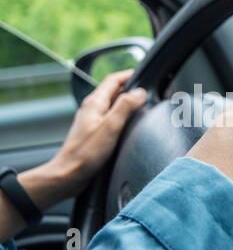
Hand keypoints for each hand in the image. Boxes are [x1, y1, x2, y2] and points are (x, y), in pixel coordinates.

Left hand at [48, 70, 147, 197]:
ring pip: (112, 104)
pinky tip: (128, 124)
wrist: (68, 175)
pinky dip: (121, 115)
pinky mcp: (94, 133)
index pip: (113, 80)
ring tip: (140, 105)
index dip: (129, 75)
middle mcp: (92, 109)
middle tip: (146, 90)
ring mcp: (92, 121)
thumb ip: (125, 106)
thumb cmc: (85, 154)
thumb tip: (140, 92)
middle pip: (113, 91)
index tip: (143, 74)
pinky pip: (110, 117)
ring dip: (126, 102)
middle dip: (130, 87)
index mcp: (94, 103)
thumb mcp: (110, 127)